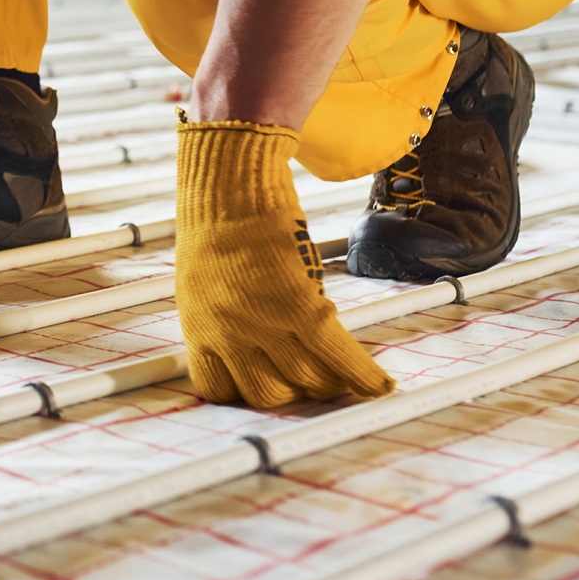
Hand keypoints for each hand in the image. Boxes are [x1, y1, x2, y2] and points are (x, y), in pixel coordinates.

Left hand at [174, 118, 394, 407]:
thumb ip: (223, 320)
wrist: (230, 184)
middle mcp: (227, 333)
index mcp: (198, 329)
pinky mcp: (299, 305)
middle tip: (314, 374)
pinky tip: (381, 385)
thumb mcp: (204, 283)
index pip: (219, 392)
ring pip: (308, 381)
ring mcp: (262, 323)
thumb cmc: (215, 224)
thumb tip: (252, 344)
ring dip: (332, 382)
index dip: (249, 392)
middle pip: (268, 395)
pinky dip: (364, 376)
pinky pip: (339, 358)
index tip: (271, 383)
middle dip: (294, 391)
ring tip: (345, 371)